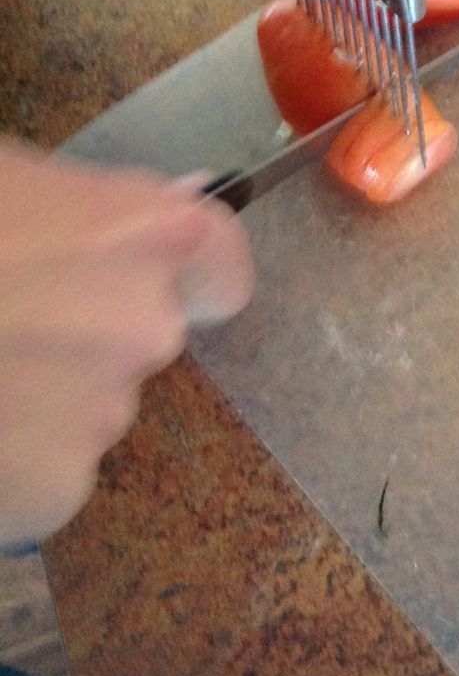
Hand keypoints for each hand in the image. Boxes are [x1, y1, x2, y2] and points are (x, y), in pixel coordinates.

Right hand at [0, 140, 253, 544]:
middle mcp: (146, 326)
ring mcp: (102, 416)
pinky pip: (49, 474)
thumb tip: (168, 210)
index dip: (190, 276)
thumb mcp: (10, 182)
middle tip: (4, 322)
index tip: (156, 281)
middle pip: (143, 335)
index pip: (221, 266)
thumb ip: (92, 208)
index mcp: (145, 232)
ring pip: (89, 406)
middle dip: (87, 333)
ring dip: (42, 399)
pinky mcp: (54, 493)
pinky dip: (10, 464)